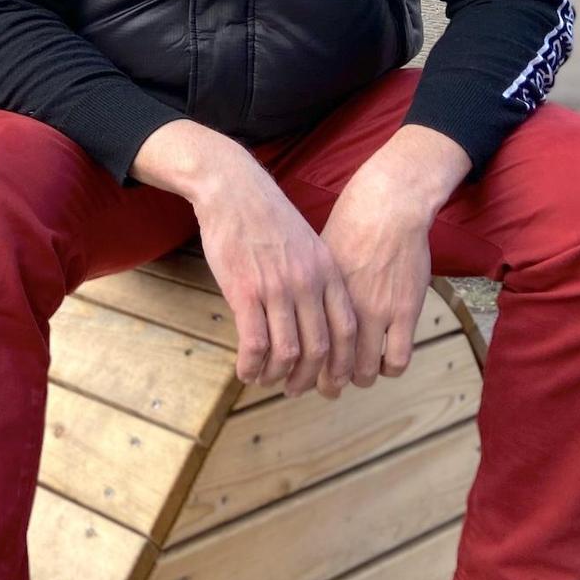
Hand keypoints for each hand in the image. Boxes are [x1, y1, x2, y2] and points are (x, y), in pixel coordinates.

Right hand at [191, 153, 356, 398]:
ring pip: (287, 351)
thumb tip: (317, 314)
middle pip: (320, 348)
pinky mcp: (244, 291)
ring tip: (267, 382)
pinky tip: (245, 371)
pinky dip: (252, 366)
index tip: (332, 378)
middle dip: (310, 378)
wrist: (233, 189)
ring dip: (278, 376)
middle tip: (296, 390)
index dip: (341, 361)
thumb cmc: (267, 216)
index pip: (346, 329)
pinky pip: (254, 343)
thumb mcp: (307, 243)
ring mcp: (277, 288)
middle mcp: (307, 283)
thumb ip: (317, 277)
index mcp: (327, 272)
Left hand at [315, 163, 434, 396]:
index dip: (297, 366)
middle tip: (324, 387)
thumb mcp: (315, 254)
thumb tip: (286, 303)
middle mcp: (342, 307)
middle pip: (328, 365)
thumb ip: (305, 284)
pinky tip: (383, 364)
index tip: (297, 372)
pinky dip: (388, 369)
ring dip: (357, 379)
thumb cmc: (349, 224)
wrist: (387, 206)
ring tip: (355, 377)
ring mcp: (376, 311)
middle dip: (324, 382)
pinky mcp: (405, 311)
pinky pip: (397, 359)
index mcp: (316, 294)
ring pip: (363, 370)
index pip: (301, 345)